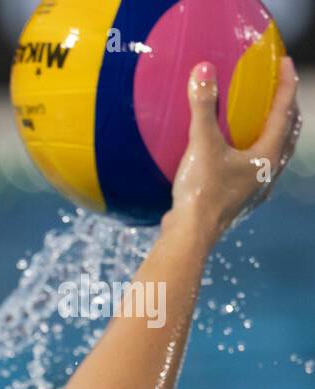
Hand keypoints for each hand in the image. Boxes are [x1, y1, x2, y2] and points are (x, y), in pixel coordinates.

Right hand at [165, 57, 301, 241]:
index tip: (284, 63)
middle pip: (288, 134)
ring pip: (276, 155)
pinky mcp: (240, 202)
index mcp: (267, 156)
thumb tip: (203, 70)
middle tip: (281, 91)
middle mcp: (268, 172)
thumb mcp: (202, 144)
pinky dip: (256, 155)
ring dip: (276, 135)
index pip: (284, 113)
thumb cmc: (202, 191)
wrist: (191, 235)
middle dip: (288, 110)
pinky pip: (257, 171)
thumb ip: (203, 107)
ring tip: (266, 122)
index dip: (286, 85)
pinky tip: (241, 157)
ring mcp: (256, 190)